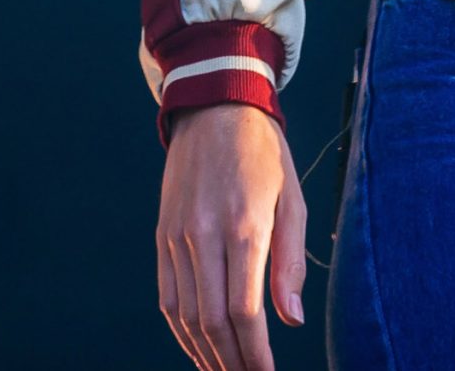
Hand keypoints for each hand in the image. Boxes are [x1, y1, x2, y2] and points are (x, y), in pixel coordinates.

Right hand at [156, 103, 307, 370]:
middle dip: (231, 361)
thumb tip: (291, 321)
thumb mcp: (291, 199)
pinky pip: (168, 298)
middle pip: (212, 321)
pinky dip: (181, 331)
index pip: (244, 311)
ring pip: (186, 316)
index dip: (255, 353)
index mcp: (243, 226)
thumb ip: (290, 262)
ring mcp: (177, 238)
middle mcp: (204, 235)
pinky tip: (199, 349)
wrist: (214, 109)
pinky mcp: (162, 238)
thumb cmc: (263, 155)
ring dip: (205, 354)